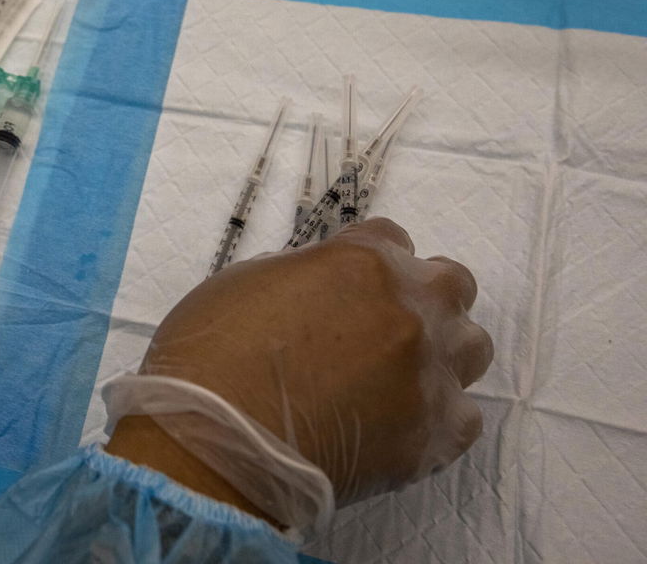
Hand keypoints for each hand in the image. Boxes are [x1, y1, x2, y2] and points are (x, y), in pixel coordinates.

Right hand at [107, 218, 492, 523]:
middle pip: (453, 284)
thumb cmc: (212, 358)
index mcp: (362, 261)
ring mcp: (429, 372)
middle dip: (424, 297)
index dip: (369, 260)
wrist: (219, 445)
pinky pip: (465, 417)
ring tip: (396, 379)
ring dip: (441, 354)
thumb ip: (303, 274)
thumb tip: (321, 288)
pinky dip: (437, 418)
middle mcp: (410, 307)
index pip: (393, 238)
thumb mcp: (245, 283)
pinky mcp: (436, 435)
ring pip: (472, 348)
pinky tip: (398, 426)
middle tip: (383, 326)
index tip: (350, 284)